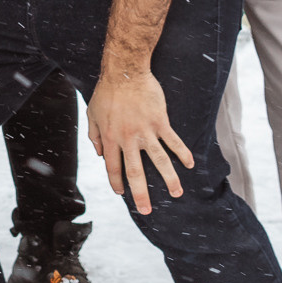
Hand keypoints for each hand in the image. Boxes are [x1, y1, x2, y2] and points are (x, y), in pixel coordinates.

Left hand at [86, 67, 193, 215]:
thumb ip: (93, 135)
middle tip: (147, 211)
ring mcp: (146, 131)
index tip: (122, 194)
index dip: (117, 183)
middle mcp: (128, 139)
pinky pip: (174, 141)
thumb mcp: (92, 114)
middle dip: (141, 194)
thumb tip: (97, 154)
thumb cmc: (106, 92)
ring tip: (177, 194)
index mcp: (110, 139)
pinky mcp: (160, 122)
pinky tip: (189, 164)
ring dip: (169, 179)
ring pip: (159, 161)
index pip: (113, 167)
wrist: (125, 71)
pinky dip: (182, 153)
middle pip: (135, 172)